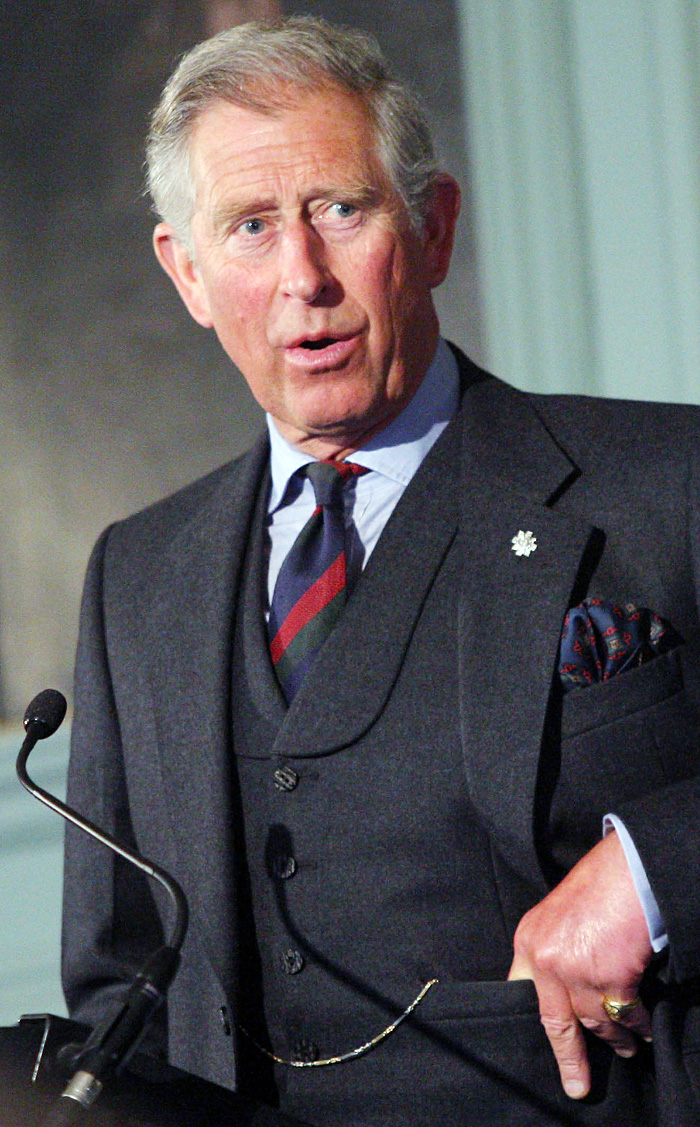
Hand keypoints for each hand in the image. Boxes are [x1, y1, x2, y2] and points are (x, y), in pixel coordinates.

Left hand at [508, 831, 652, 1099]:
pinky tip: (646, 1031)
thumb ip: (555, 948)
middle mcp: (546, 959)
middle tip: (576, 1086)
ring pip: (596, 1023)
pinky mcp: (611, 977)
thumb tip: (564, 989)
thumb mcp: (560, 914)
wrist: (631, 866)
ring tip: (627, 1048)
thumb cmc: (601, 884)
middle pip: (555, 1023)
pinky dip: (639, 1026)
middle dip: (569, 1059)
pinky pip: (626, 1016)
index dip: (532, 1021)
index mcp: (529, 940)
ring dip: (615, 1039)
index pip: (522, 992)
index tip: (540, 1045)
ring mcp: (577, 971)